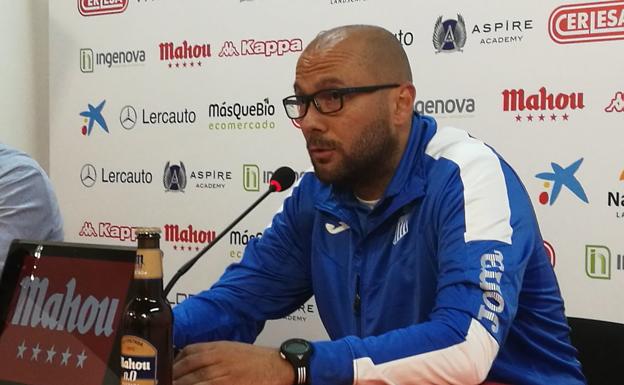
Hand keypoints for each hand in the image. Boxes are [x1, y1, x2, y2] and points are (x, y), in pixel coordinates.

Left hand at [173, 340, 294, 384]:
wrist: (277, 367)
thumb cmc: (256, 360)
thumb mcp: (231, 349)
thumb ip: (211, 354)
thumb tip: (190, 363)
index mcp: (217, 348)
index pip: (188, 353)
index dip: (174, 364)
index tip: (168, 372)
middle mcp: (217, 360)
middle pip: (186, 370)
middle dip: (173, 378)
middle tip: (164, 382)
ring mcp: (221, 376)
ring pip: (192, 382)